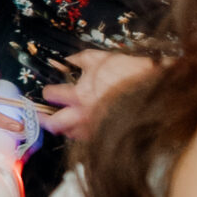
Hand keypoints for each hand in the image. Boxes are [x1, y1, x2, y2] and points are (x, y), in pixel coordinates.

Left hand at [41, 47, 156, 139]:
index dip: (47, 92)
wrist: (155, 89)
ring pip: (69, 135)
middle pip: (53, 124)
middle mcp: (83, 116)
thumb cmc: (129, 73)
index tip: (48, 91)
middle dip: (44, 119)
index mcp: (79, 95)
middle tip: (41, 115)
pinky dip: (81, 133)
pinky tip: (82, 126)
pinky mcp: (106, 136)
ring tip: (62, 121)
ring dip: (63, 127)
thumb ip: (78, 59)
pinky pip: (86, 138)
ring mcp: (95, 129)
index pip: (52, 96)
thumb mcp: (100, 58)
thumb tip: (65, 61)